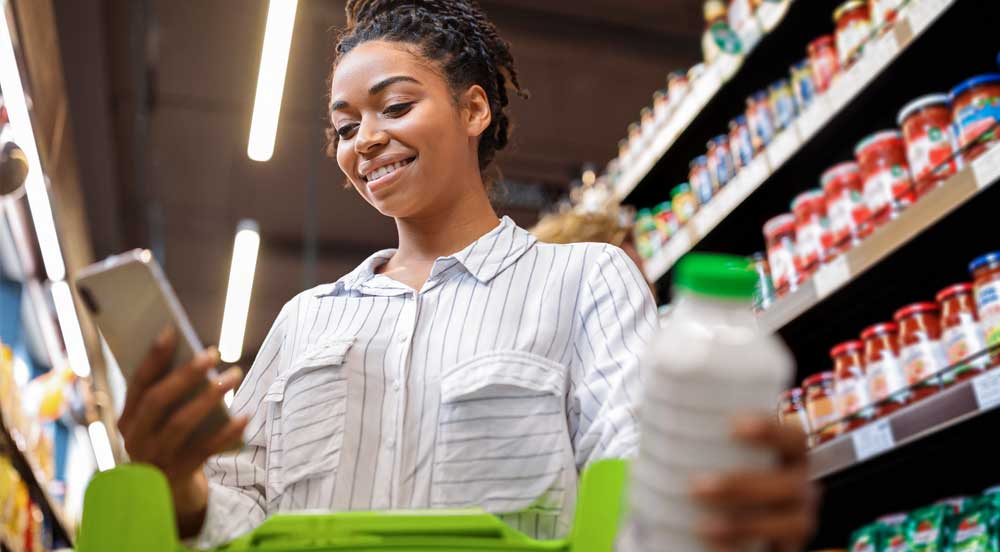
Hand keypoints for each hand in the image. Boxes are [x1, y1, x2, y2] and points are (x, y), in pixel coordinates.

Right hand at [117, 328, 248, 536]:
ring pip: (181, 423)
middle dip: (185, 374)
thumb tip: (193, 356)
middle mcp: (136, 438)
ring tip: (233, 374)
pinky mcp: (179, 474)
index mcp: (128, 418)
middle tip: (212, 352)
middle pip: (158, 401)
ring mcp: (156, 458)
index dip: (153, 357)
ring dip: (210, 396)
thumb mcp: (159, 419)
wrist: (167, 491)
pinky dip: (226, 432)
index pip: (138, 383)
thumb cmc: (168, 439)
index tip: (171, 330)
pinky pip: (205, 450)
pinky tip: (246, 415)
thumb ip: (167, 393)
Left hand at [689, 415, 818, 551]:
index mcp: (787, 452)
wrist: (740, 518)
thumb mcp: (715, 448)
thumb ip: (686, 426)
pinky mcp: (787, 546)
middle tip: (696, 486)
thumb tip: (640, 406)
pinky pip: (778, 550)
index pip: (792, 435)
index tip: (733, 424)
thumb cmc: (729, 469)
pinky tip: (716, 544)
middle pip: (787, 483)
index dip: (769, 429)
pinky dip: (744, 547)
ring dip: (744, 522)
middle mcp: (799, 483)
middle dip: (744, 484)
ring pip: (787, 521)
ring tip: (702, 523)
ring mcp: (798, 518)